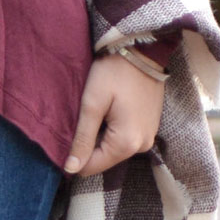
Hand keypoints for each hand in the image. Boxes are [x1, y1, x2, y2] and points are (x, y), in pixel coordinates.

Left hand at [65, 49, 164, 176]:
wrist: (142, 50)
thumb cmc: (114, 72)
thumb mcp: (92, 104)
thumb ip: (83, 138)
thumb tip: (71, 169)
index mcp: (127, 144)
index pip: (92, 167)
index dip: (75, 155)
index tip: (68, 132)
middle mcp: (142, 147)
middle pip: (104, 159)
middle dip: (89, 143)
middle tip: (84, 116)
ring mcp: (149, 138)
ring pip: (114, 149)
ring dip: (101, 135)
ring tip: (97, 111)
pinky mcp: (150, 128)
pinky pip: (126, 139)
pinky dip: (114, 130)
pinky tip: (110, 110)